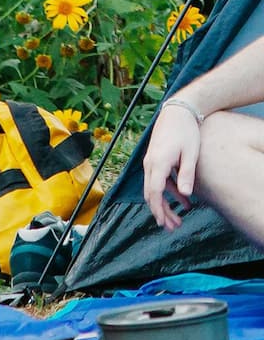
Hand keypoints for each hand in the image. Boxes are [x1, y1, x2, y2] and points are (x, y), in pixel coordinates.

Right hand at [142, 103, 201, 230]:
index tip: (164, 223)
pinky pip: (158, 180)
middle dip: (161, 212)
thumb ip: (186, 175)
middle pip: (150, 193)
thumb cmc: (185, 131)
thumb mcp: (190, 154)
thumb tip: (186, 195)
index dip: (158, 209)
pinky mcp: (155, 159)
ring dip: (164, 204)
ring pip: (153, 188)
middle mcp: (150, 164)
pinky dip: (168, 192)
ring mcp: (151, 161)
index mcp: (157, 163)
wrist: (177, 112)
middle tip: (172, 227)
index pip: (153, 192)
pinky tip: (183, 199)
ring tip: (178, 218)